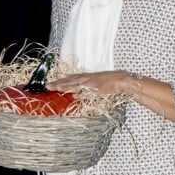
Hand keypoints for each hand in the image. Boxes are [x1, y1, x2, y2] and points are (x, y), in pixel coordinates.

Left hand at [47, 70, 174, 120]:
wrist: (127, 82)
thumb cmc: (113, 87)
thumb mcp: (98, 90)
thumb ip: (86, 93)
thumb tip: (75, 97)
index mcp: (89, 78)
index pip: (72, 78)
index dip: (61, 81)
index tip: (50, 83)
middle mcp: (89, 78)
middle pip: (71, 79)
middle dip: (59, 83)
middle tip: (47, 85)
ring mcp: (93, 81)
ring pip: (76, 82)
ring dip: (65, 85)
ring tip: (54, 88)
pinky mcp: (98, 85)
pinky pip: (86, 88)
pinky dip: (78, 89)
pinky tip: (71, 92)